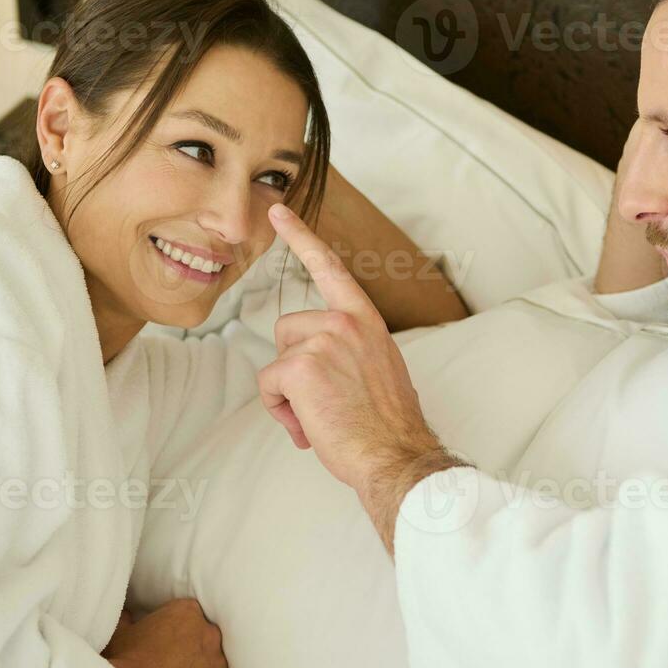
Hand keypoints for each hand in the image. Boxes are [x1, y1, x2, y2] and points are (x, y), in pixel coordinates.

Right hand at [102, 598, 237, 667]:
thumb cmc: (122, 663)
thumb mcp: (120, 634)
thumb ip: (129, 620)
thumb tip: (128, 615)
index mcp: (187, 612)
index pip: (191, 617)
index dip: (178, 633)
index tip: (166, 647)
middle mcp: (210, 632)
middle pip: (207, 639)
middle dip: (194, 651)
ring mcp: (220, 660)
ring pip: (218, 664)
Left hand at [256, 203, 440, 492]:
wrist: (398, 455)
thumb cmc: (388, 425)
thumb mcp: (378, 370)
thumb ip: (350, 351)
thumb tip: (321, 365)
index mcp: (366, 320)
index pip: (329, 269)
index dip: (300, 238)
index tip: (278, 212)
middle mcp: (346, 322)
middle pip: (287, 330)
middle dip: (294, 366)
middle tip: (325, 402)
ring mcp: (324, 340)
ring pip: (278, 360)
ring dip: (288, 392)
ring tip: (321, 416)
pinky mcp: (301, 365)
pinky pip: (269, 385)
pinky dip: (281, 410)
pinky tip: (310, 425)